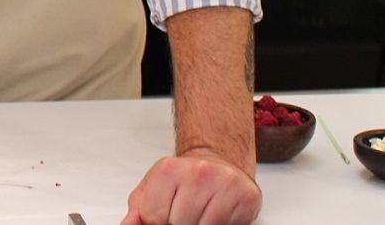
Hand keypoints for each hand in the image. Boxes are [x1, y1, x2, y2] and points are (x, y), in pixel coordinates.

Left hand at [121, 150, 261, 224]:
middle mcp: (198, 172)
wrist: (218, 165)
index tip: (165, 215)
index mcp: (168, 169)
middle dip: (178, 224)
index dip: (157, 222)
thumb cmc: (183, 180)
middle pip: (178, 223)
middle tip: (185, 213)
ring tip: (200, 213)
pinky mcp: (246, 196)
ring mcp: (224, 183)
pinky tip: (217, 213)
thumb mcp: (153, 189)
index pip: (153, 216)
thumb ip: (138, 210)